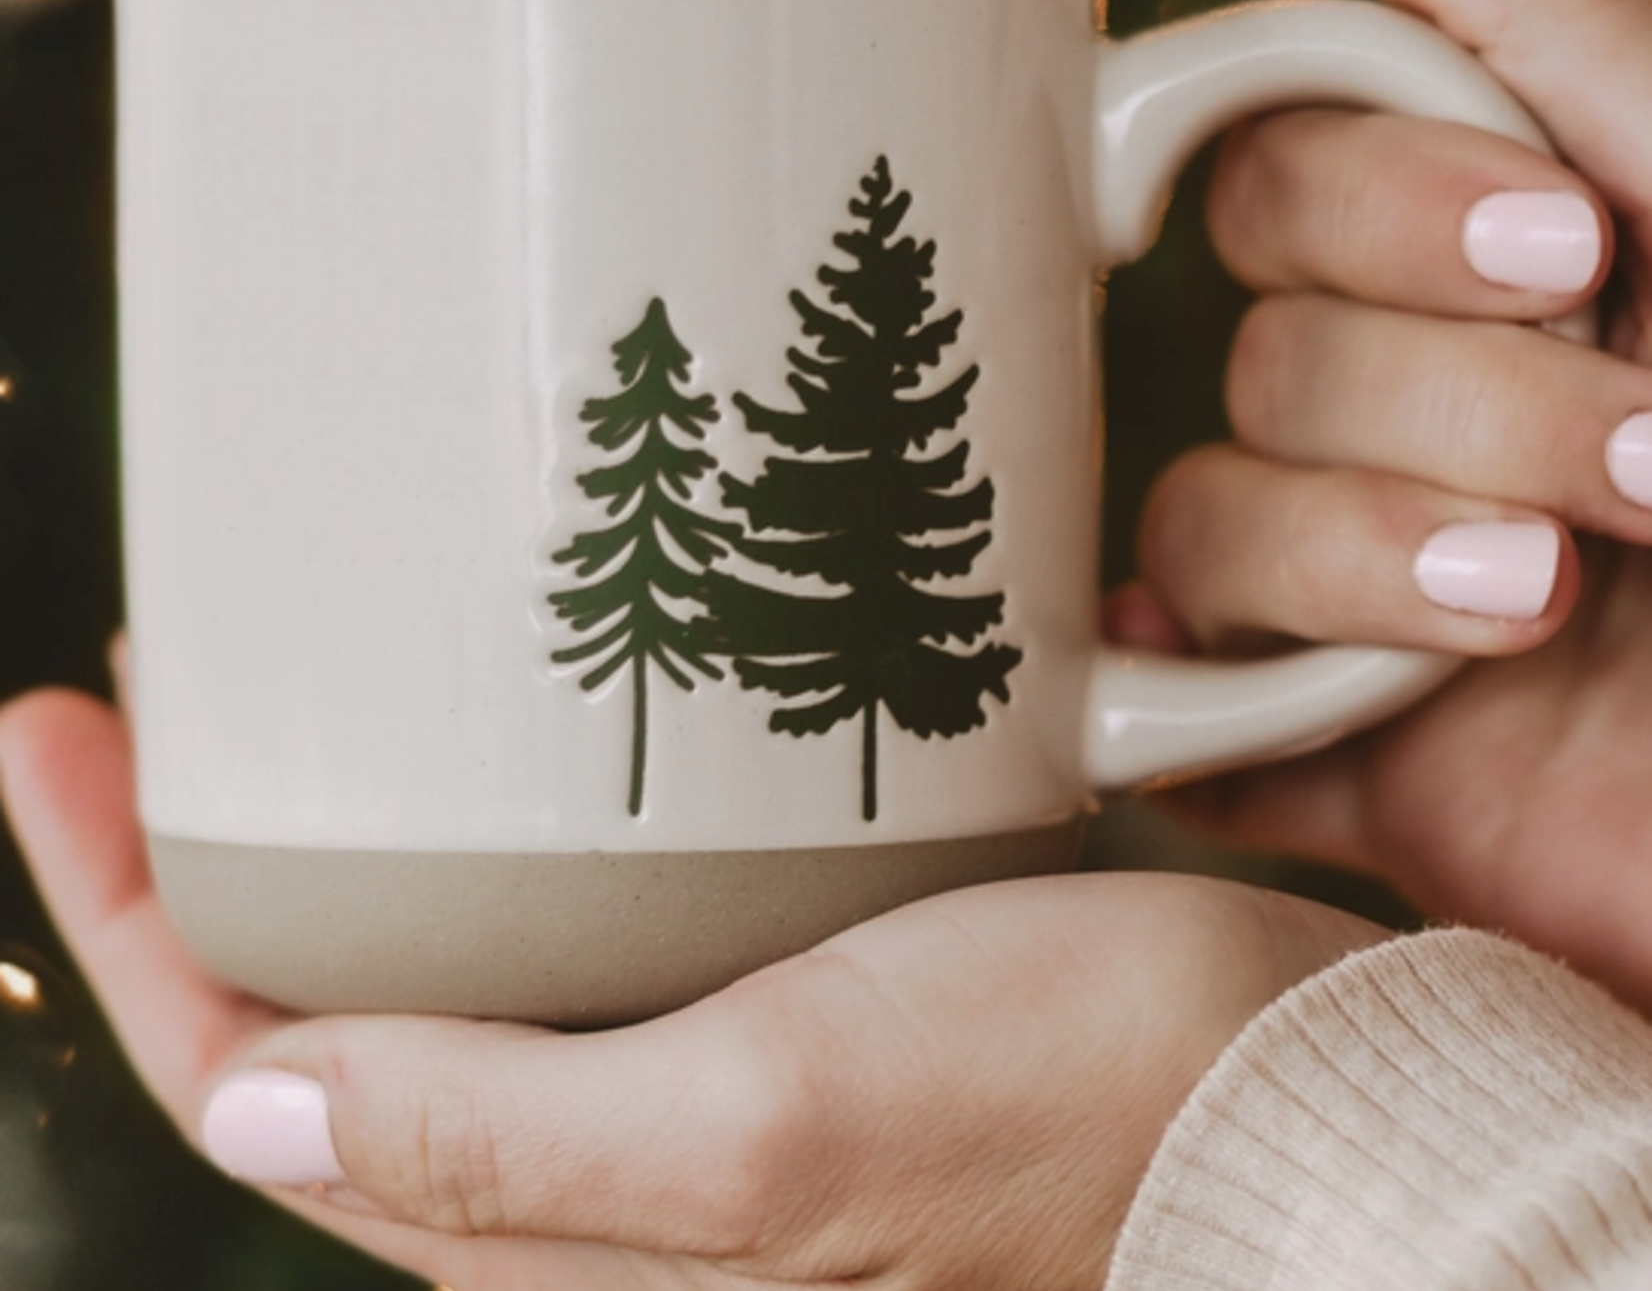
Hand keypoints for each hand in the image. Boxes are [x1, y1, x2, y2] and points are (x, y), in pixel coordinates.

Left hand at [0, 688, 1382, 1290]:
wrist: (1270, 1093)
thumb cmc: (1063, 1105)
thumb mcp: (772, 1126)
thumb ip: (510, 1142)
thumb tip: (245, 1121)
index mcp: (563, 1221)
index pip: (250, 1083)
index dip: (128, 918)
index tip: (57, 731)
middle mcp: (599, 1163)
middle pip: (321, 1021)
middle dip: (203, 869)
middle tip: (152, 693)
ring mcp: (682, 1076)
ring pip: (442, 969)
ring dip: (344, 845)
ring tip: (298, 698)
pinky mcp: (771, 998)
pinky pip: (573, 930)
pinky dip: (495, 839)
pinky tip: (508, 744)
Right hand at [1124, 0, 1651, 1008]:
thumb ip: (1548, 28)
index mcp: (1512, 285)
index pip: (1291, 179)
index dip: (1374, 202)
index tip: (1567, 251)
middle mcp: (1425, 421)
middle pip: (1256, 354)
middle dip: (1431, 401)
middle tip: (1632, 468)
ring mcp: (1373, 593)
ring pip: (1209, 528)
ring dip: (1359, 561)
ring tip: (1537, 609)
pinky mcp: (1353, 765)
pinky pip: (1189, 728)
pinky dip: (1213, 729)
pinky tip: (1272, 725)